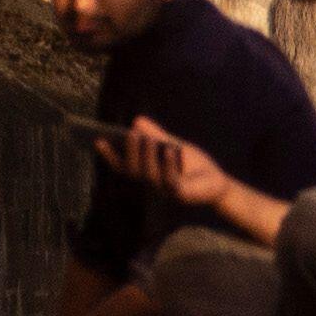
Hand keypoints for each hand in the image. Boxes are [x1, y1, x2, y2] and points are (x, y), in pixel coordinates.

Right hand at [105, 115, 235, 215]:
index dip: (110, 155)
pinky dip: (169, 165)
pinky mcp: (181, 195)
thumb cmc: (193, 166)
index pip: (123, 166)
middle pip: (133, 171)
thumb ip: (156, 135)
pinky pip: (171, 180)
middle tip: (130, 135)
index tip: (98, 140)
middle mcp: (151, 184)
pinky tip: (170, 150)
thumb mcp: (173, 145)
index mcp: (146, 172)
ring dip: (147, 157)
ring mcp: (165, 191)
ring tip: (147, 139)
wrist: (217, 182)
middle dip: (130, 153)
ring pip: (149, 175)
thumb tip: (137, 120)